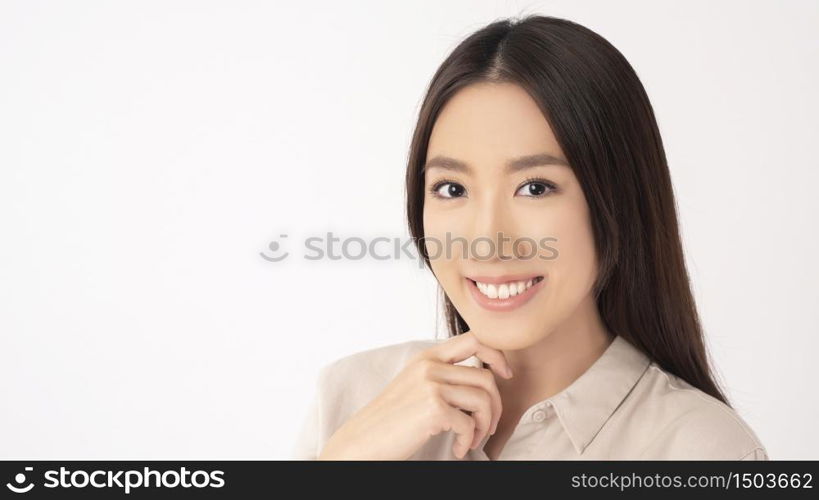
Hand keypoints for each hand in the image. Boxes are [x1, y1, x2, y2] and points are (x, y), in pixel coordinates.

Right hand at [318, 330, 512, 459]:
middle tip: (487, 427)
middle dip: (495, 406)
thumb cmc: (391, 420)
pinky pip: (469, 424)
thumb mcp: (415, 385)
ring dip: (484, 426)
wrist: (363, 441)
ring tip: (470, 440)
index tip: (504, 375)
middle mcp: (430, 366)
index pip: (475, 338)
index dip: (498, 355)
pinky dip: (467, 442)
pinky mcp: (433, 408)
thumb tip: (485, 379)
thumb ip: (443, 375)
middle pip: (486, 377)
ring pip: (484, 400)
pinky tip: (456, 450)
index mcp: (427, 357)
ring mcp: (431, 385)